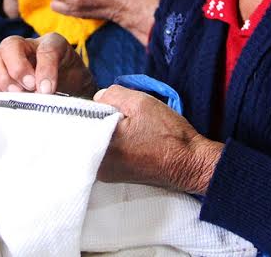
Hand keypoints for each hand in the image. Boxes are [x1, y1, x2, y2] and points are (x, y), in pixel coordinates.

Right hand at [0, 33, 96, 97]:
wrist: (70, 90)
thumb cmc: (73, 82)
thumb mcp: (80, 80)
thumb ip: (69, 83)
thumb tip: (43, 93)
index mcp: (51, 44)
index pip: (46, 49)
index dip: (45, 68)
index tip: (47, 89)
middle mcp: (28, 47)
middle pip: (10, 44)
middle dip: (17, 67)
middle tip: (28, 88)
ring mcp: (12, 59)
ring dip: (2, 77)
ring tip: (16, 94)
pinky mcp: (0, 73)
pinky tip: (4, 95)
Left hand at [94, 85, 223, 193]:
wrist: (189, 164)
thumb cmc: (168, 135)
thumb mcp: (140, 102)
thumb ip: (112, 94)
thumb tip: (98, 98)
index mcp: (101, 147)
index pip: (82, 119)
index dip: (95, 106)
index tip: (110, 105)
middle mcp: (98, 165)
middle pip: (87, 131)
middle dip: (100, 118)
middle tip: (121, 114)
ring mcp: (105, 174)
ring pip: (95, 141)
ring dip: (107, 130)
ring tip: (129, 126)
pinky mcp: (114, 176)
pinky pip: (104, 152)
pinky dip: (112, 142)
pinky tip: (130, 137)